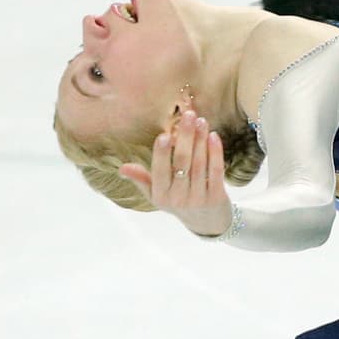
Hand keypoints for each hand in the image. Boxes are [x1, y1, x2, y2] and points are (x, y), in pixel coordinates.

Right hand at [120, 110, 232, 236]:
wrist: (206, 222)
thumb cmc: (177, 201)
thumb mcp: (157, 194)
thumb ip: (142, 179)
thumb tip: (122, 168)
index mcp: (160, 195)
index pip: (159, 172)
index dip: (162, 154)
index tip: (165, 134)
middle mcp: (178, 198)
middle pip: (182, 163)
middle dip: (186, 137)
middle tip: (188, 115)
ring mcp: (199, 198)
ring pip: (199, 165)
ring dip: (200, 140)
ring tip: (201, 121)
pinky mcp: (216, 197)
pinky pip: (216, 171)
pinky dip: (215, 153)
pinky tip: (214, 136)